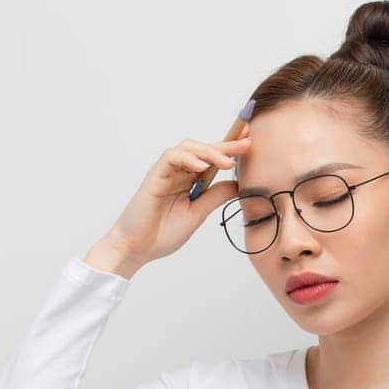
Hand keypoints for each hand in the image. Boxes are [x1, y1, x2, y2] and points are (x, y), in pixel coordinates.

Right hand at [94, 128, 252, 275]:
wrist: (137, 248)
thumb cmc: (163, 233)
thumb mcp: (198, 213)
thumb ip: (215, 197)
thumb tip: (238, 184)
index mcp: (190, 181)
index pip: (212, 159)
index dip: (230, 149)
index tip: (250, 142)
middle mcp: (179, 172)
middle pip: (204, 149)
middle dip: (226, 144)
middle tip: (247, 141)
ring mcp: (166, 172)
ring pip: (188, 148)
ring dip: (210, 152)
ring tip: (227, 162)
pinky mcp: (154, 176)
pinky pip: (171, 158)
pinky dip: (187, 159)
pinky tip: (201, 167)